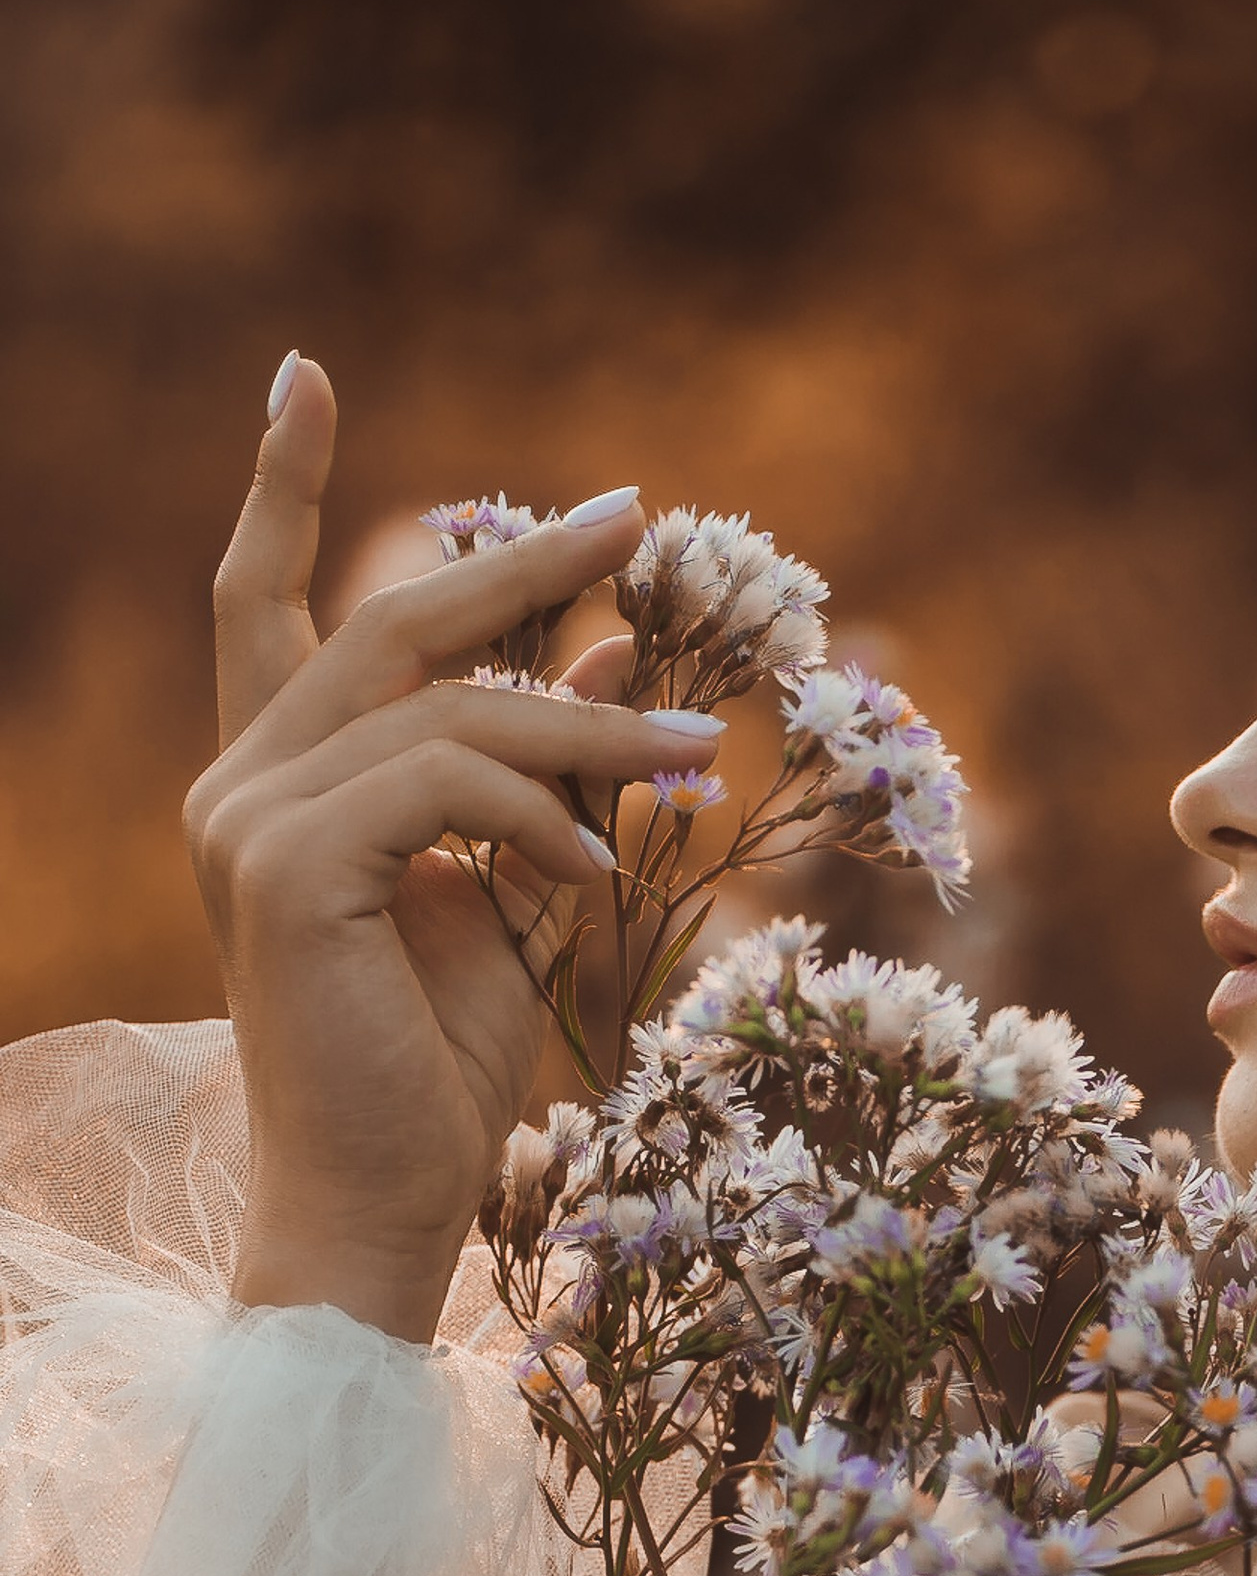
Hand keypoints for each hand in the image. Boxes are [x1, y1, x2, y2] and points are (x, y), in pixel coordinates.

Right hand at [186, 355, 726, 1338]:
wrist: (383, 1202)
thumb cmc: (441, 1070)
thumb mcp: (521, 891)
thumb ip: (554, 774)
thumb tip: (616, 649)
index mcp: (277, 785)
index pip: (261, 604)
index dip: (280, 484)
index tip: (302, 373)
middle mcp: (239, 783)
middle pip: (392, 626)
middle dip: (524, 562)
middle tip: (644, 515)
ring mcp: (249, 817)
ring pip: (451, 705)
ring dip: (593, 723)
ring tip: (697, 748)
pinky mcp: (287, 863)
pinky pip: (447, 777)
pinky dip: (544, 810)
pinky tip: (599, 869)